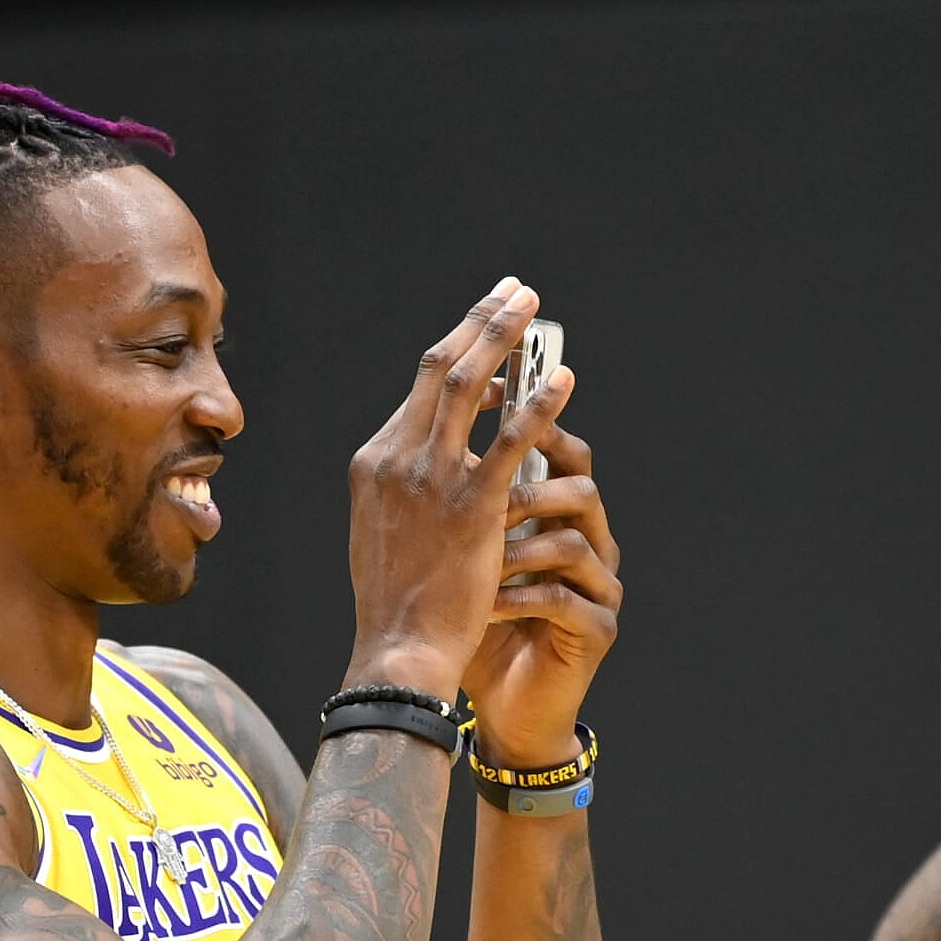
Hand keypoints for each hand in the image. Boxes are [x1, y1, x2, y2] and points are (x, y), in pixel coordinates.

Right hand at [342, 280, 557, 699]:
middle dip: (479, 323)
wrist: (400, 649)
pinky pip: (512, 441)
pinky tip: (566, 381)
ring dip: (503, 339)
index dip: (460, 357)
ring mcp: (431, 479)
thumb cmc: (398, 603)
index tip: (489, 340)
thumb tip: (430, 462)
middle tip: (513, 291)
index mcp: (374, 463)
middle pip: (439, 369)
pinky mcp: (472, 506)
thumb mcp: (383, 533)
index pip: (419, 393)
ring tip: (532, 307)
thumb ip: (404, 490)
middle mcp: (396, 459)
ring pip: (469, 386)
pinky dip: (540, 405)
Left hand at [460, 413, 622, 769]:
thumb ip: (463, 506)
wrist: (502, 709)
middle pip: (584, 491)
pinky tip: (487, 605)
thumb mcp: (465, 557)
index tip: (497, 429)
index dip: (539, 436)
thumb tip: (426, 443)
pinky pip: (565, 600)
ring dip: (521, 547)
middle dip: (532, 489)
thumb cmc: (478, 628)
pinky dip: (520, 598)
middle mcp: (592, 550)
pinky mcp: (598, 631)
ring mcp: (600, 591)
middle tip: (491, 493)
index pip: (566, 461)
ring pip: (577, 542)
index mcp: (562, 523)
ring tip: (482, 559)